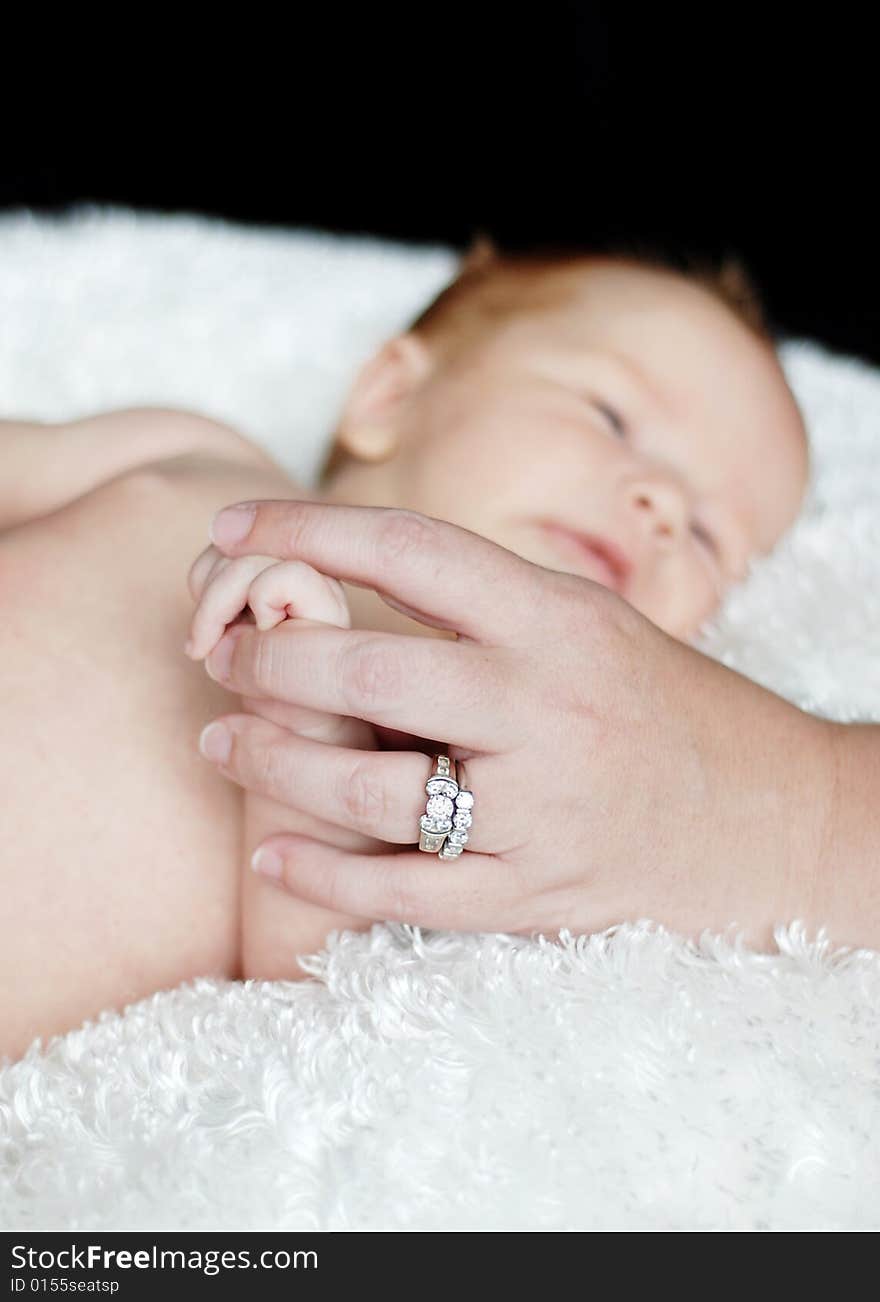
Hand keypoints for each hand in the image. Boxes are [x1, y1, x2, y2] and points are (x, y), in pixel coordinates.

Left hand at [195, 499, 834, 949]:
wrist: (775, 820)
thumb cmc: (667, 712)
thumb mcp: (590, 628)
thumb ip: (485, 611)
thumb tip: (347, 590)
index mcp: (560, 621)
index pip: (413, 552)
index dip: (307, 530)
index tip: (231, 529)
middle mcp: (547, 707)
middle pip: (369, 676)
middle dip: (269, 663)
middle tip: (222, 657)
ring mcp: (542, 808)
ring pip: (369, 792)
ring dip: (272, 765)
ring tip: (222, 741)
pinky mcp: (537, 894)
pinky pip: (405, 892)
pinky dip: (323, 876)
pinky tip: (272, 853)